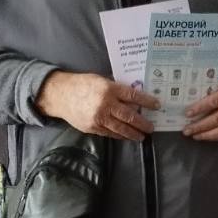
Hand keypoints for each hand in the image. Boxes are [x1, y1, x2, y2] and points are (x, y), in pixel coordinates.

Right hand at [36, 71, 158, 140]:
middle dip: (143, 123)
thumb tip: (135, 98)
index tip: (157, 105)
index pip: (133, 96)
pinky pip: (110, 133)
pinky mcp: (92, 127)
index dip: (147, 102)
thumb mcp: (101, 80)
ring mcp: (99, 118)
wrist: (60, 95)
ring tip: (142, 136)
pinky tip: (126, 136)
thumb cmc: (82, 84)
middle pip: (130, 116)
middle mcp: (105, 104)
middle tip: (151, 127)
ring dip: (134, 133)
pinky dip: (120, 135)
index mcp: (109, 89)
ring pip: (121, 128)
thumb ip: (117, 89)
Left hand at [183, 77, 217, 140]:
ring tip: (194, 135)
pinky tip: (204, 136)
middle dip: (199, 126)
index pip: (213, 102)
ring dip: (205, 134)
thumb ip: (209, 92)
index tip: (188, 113)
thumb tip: (190, 102)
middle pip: (216, 119)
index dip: (199, 109)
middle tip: (187, 129)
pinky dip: (214, 137)